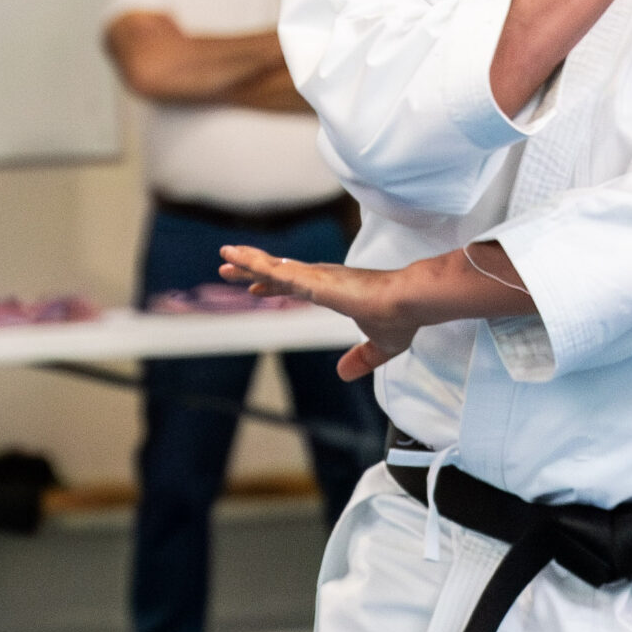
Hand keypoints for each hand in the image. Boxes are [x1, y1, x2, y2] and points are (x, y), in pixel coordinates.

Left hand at [220, 245, 418, 378]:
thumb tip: (344, 374)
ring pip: (273, 268)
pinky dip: (253, 264)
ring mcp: (316, 277)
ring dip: (246, 262)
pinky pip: (276, 270)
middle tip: (227, 269)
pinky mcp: (313, 279)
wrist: (408, 303)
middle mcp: (323, 278)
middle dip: (253, 270)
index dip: (275, 286)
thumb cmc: (400, 319)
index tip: (256, 288)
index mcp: (335, 290)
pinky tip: (235, 259)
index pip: (297, 286)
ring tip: (223, 257)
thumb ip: (362, 359)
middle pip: (279, 273)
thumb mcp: (380, 346)